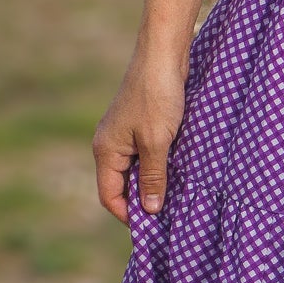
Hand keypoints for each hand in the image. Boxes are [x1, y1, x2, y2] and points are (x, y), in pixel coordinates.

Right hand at [92, 44, 188, 222]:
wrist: (163, 55)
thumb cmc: (158, 97)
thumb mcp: (157, 142)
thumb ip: (153, 177)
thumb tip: (150, 210)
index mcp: (106, 151)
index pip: (109, 196)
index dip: (128, 214)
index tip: (154, 227)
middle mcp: (109, 144)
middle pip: (121, 185)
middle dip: (142, 201)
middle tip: (169, 215)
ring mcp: (123, 134)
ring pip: (135, 170)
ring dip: (152, 183)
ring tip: (176, 196)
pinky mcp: (139, 124)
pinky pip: (144, 155)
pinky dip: (158, 166)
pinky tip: (177, 171)